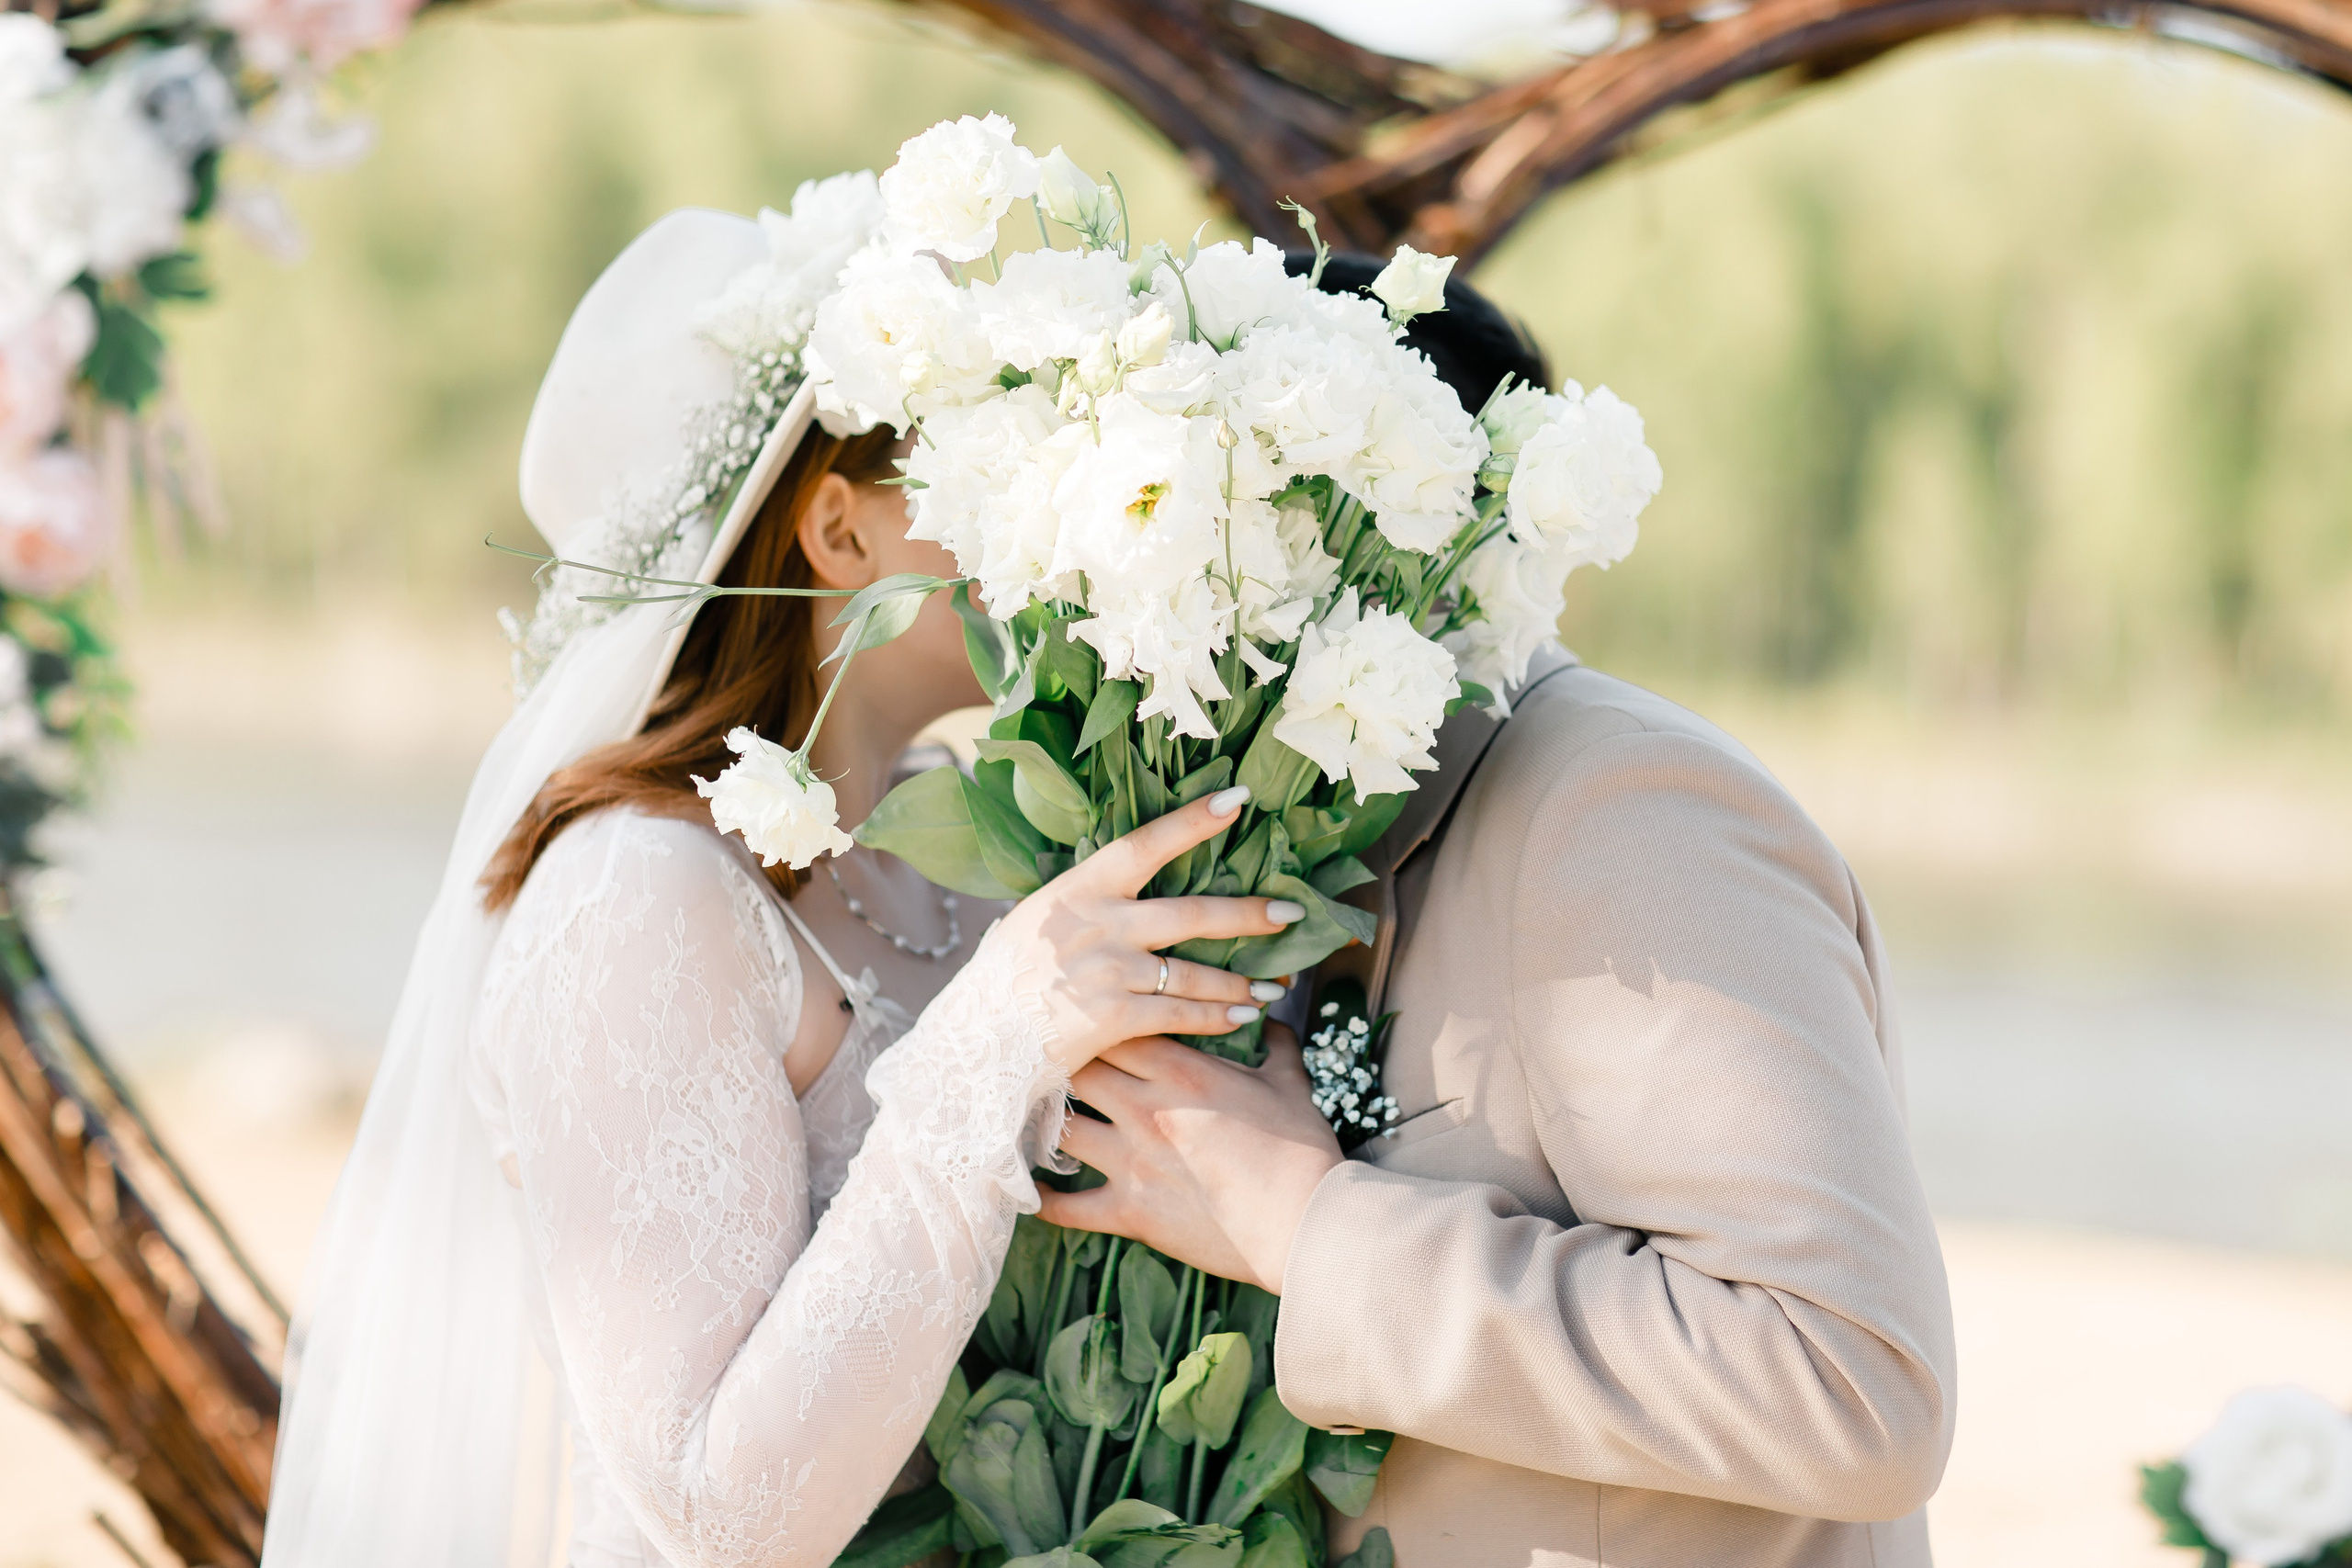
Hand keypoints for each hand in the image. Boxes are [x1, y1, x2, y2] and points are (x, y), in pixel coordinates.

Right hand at [991, 786, 1301, 1075]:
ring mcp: (1108, 971)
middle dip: (1248, 914)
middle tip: (1291, 912)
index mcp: (1079, 887)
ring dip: (1242, 981)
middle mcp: (1099, 923)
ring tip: (1277, 986)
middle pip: (1191, 913)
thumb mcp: (1038, 918)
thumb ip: (1086, 900)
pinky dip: (1217, 1016)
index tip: (1237, 798)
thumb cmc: (1007, 975)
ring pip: (1193, 973)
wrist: (977, 1037)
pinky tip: (1245, 1016)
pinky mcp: (1112, 1018)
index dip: (1193, 821)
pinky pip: (1180, 1015)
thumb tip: (1128, 875)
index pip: (1144, 843)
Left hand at [1037, 1024, 1340, 1293]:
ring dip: (1047, 1124)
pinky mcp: (1130, 1212)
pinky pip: (1069, 1208)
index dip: (1097, 1021)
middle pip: (1075, 1068)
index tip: (1086, 1020)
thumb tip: (1276, 1018)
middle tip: (1049, 1062)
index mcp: (1180, 1069)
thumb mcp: (1291, 1085)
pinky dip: (1047, 1202)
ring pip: (1061, 1130)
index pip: (1115, 1026)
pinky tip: (1032, 1194)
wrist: (1306, 1223)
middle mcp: (1145, 1108)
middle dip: (1063, 1063)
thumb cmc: (1302, 1150)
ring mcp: (1132, 1161)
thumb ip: (1276, 1045)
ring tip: (1031, 1119)